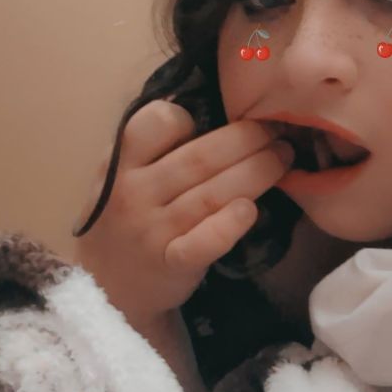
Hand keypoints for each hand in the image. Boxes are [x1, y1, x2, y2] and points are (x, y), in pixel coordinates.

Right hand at [72, 101, 293, 329]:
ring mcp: (153, 231)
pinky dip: (229, 225)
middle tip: (279, 133)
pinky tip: (249, 210)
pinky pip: (204, 242)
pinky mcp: (173, 264)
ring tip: (284, 159)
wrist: (107, 288)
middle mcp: (134, 194)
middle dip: (248, 139)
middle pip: (200, 158)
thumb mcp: (120, 175)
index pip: (155, 122)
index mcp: (121, 164)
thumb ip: (150, 146)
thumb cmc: (124, 218)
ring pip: (212, 195)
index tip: (216, 123)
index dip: (190, 117)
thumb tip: (201, 104)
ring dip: (257, 173)